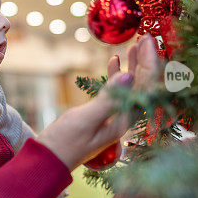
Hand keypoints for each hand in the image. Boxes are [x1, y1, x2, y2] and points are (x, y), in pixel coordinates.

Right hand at [36, 35, 159, 169]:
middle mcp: (124, 118)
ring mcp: (114, 117)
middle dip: (146, 61)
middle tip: (145, 37)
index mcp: (124, 120)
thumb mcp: (86, 119)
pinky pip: (117, 91)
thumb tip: (129, 75)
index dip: (149, 62)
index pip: (145, 87)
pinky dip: (117, 75)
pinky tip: (114, 60)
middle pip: (142, 86)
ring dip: (134, 66)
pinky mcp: (103, 115)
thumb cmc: (64, 143)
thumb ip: (108, 98)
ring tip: (135, 45)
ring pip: (131, 87)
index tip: (148, 41)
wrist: (48, 161)